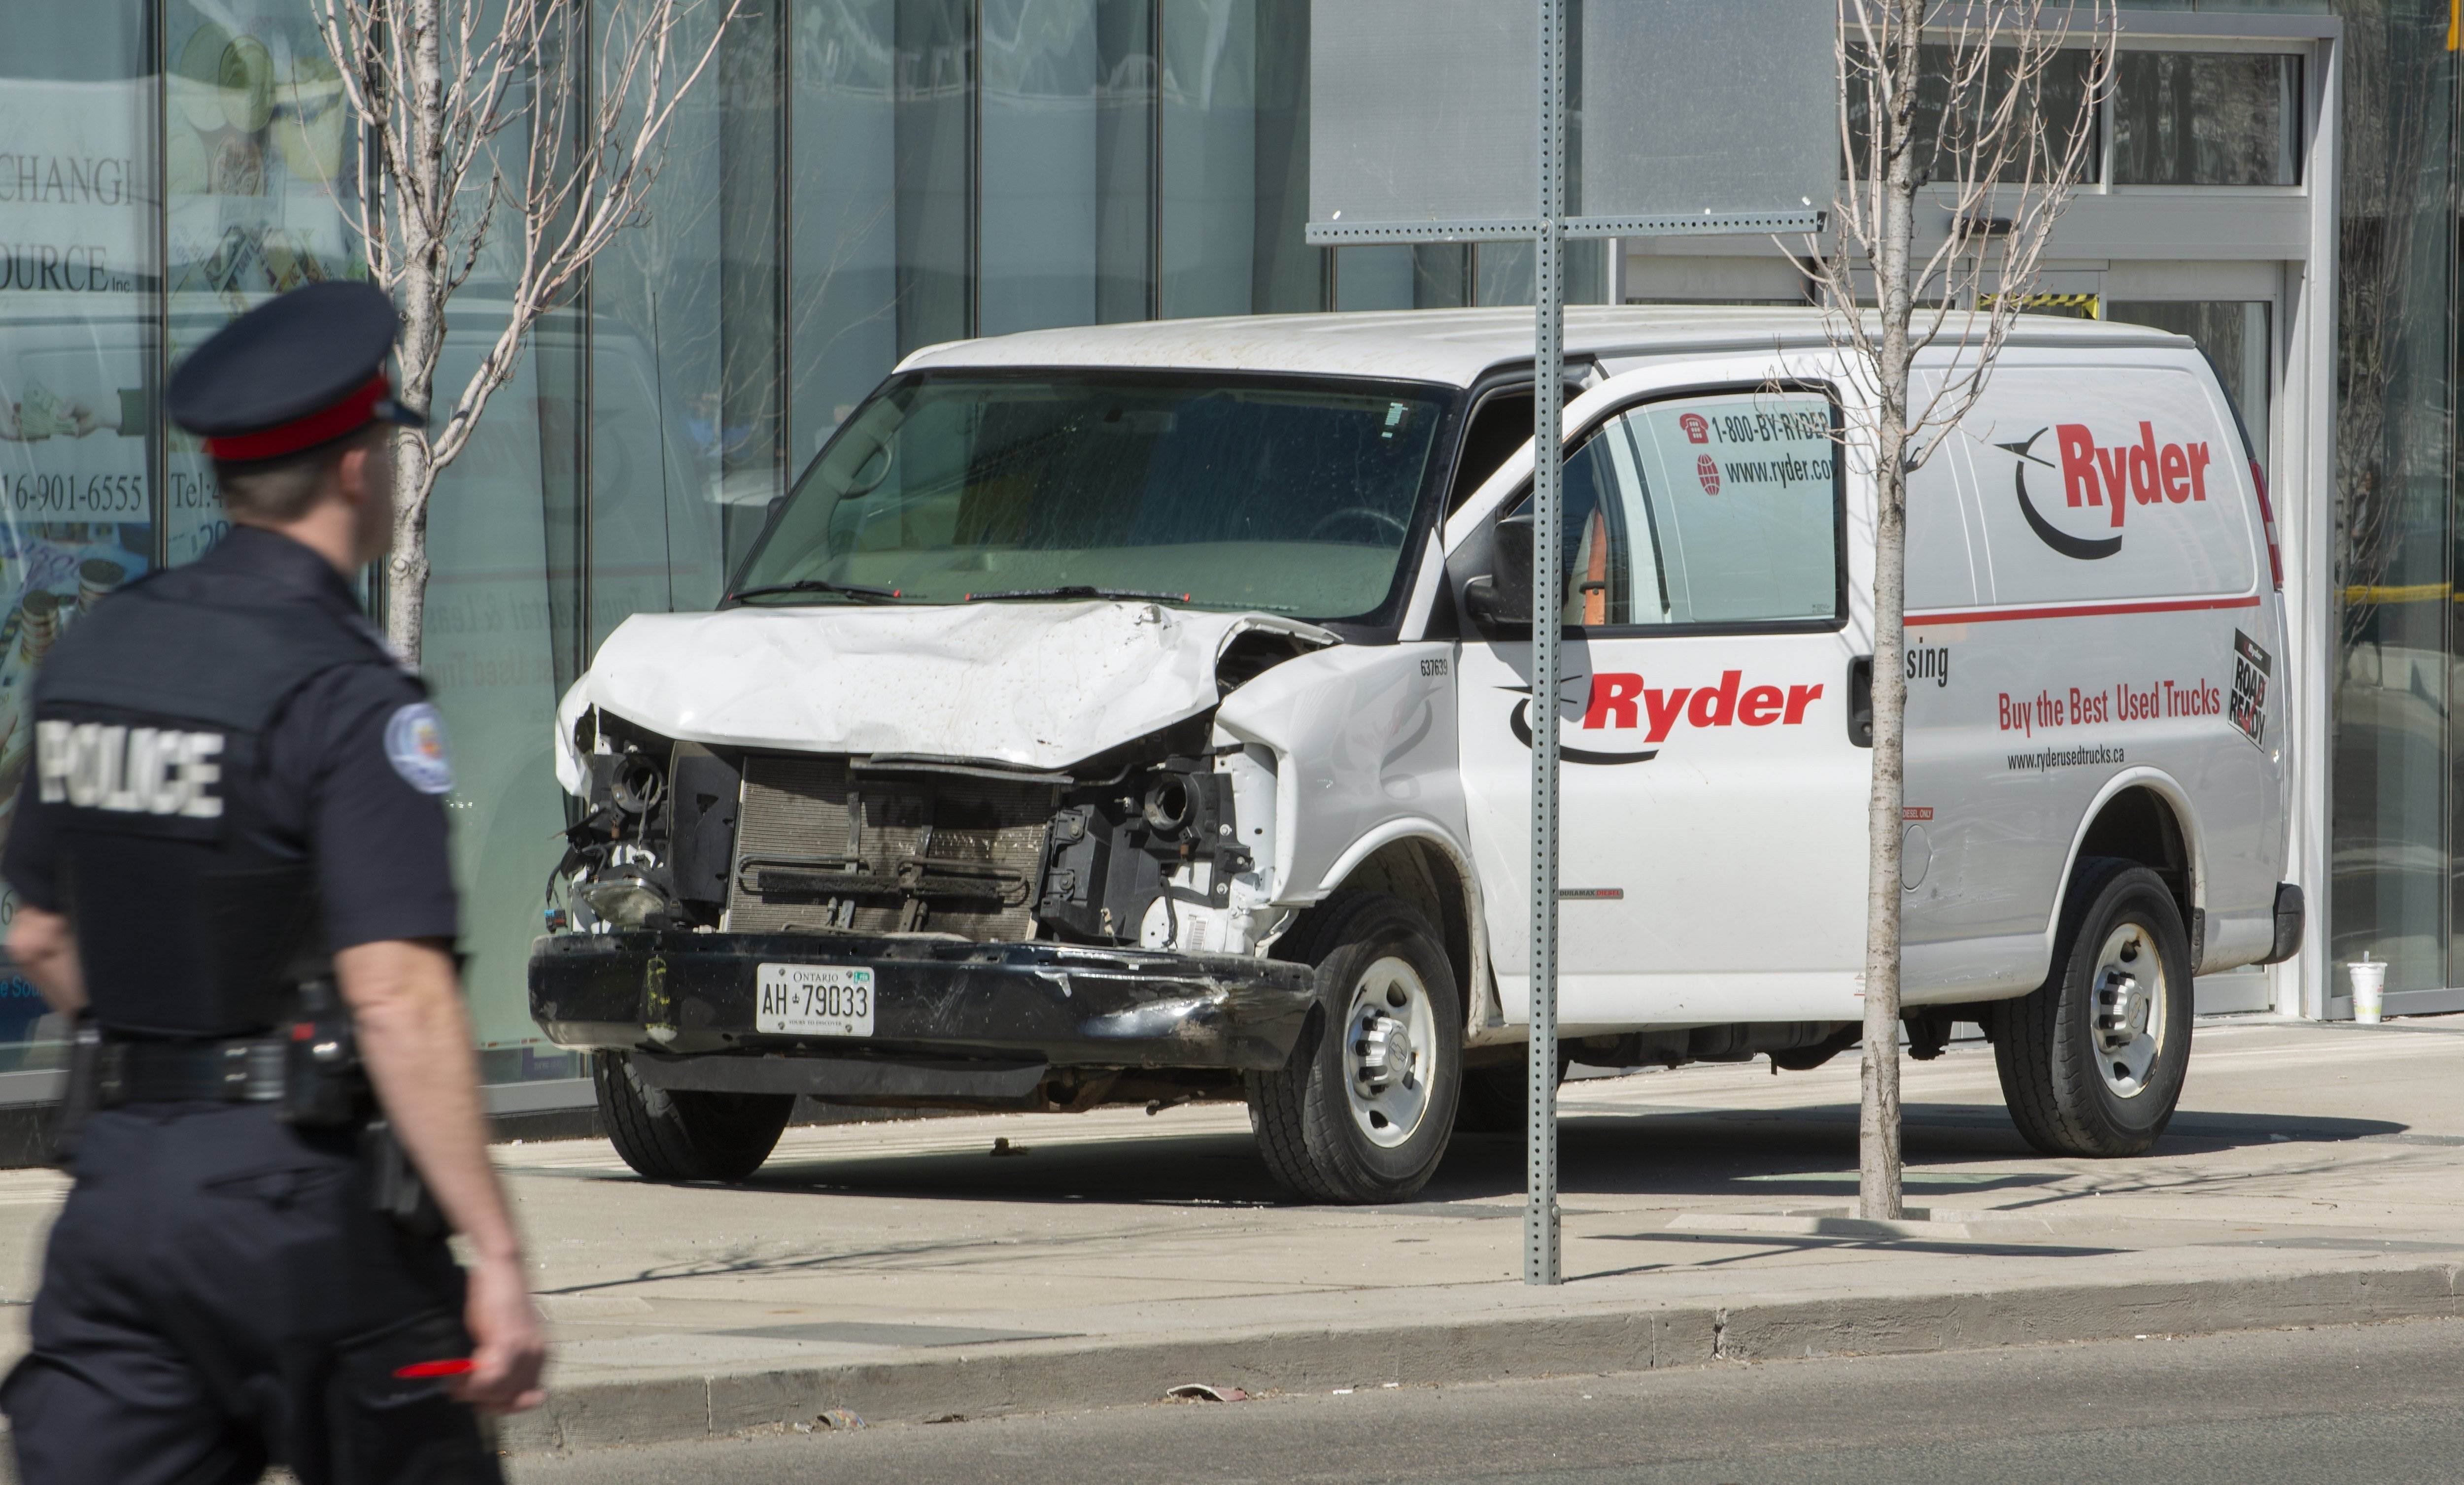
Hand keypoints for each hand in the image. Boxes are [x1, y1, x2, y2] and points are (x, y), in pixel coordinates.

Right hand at [451, 1254, 547, 1413]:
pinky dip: (471, 1382)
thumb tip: (490, 1390)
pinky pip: (490, 1379)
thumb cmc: (501, 1301)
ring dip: (473, 1392)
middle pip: (512, 1400)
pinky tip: (458, 1373)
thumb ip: (507, 1362)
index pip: (529, 1398)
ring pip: (499, 1393)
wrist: (503, 1269)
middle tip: (462, 1391)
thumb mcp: (510, 1336)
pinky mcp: (507, 1342)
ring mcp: (524, 1350)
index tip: (482, 1401)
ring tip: (456, 1381)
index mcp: (542, 1356)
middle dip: (484, 1401)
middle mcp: (537, 1356)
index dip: (503, 1405)